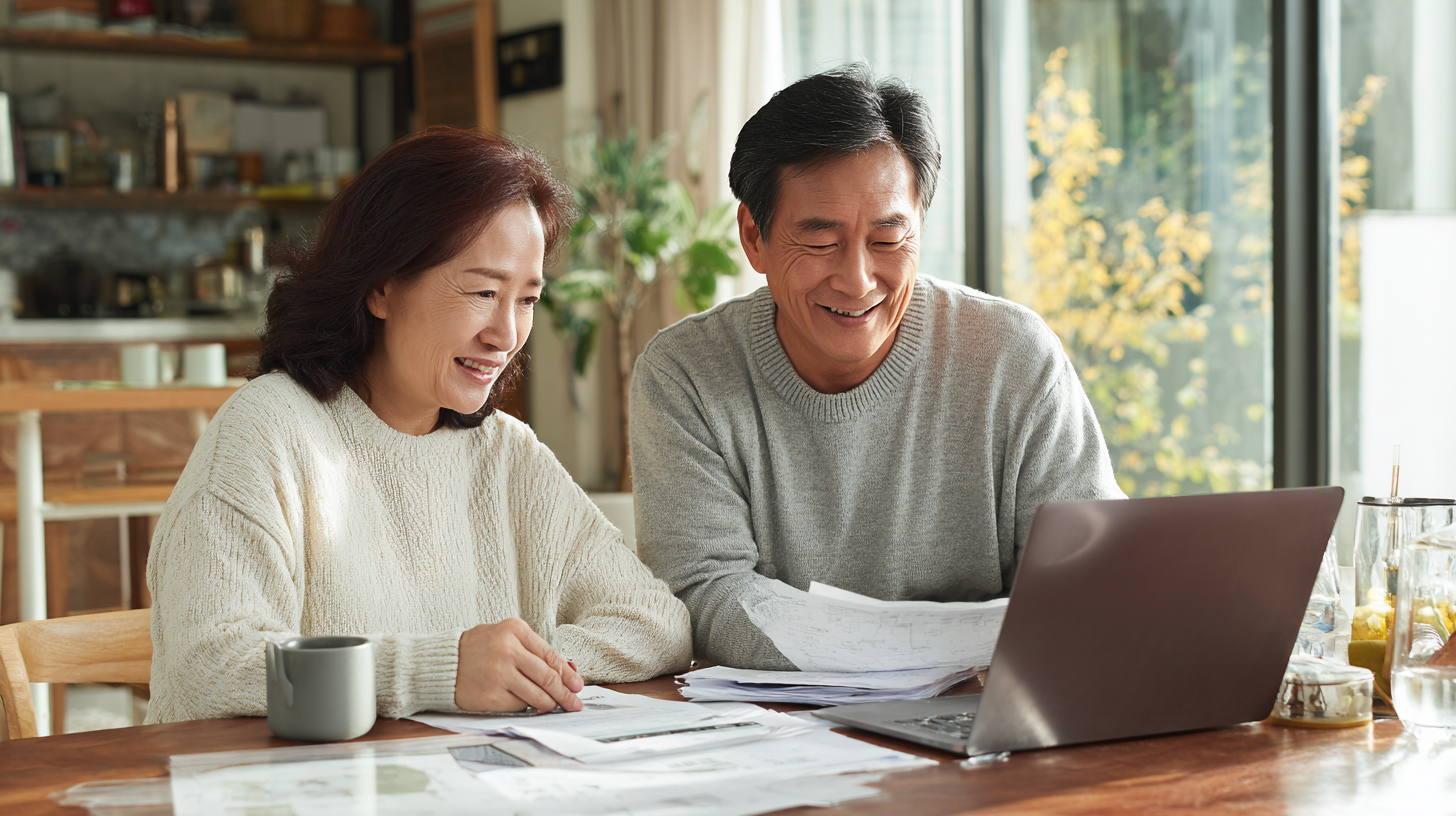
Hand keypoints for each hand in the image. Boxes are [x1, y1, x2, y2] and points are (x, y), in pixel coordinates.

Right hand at [454, 619, 584, 712]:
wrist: (442, 663)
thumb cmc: (477, 649)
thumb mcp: (505, 637)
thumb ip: (533, 651)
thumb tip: (567, 670)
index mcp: (515, 630)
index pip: (550, 656)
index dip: (567, 674)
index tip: (577, 685)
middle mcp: (508, 650)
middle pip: (548, 677)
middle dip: (565, 694)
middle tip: (574, 703)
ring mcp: (499, 674)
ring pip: (538, 694)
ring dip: (550, 703)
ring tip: (554, 706)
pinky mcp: (491, 696)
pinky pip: (520, 705)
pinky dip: (528, 707)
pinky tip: (531, 706)